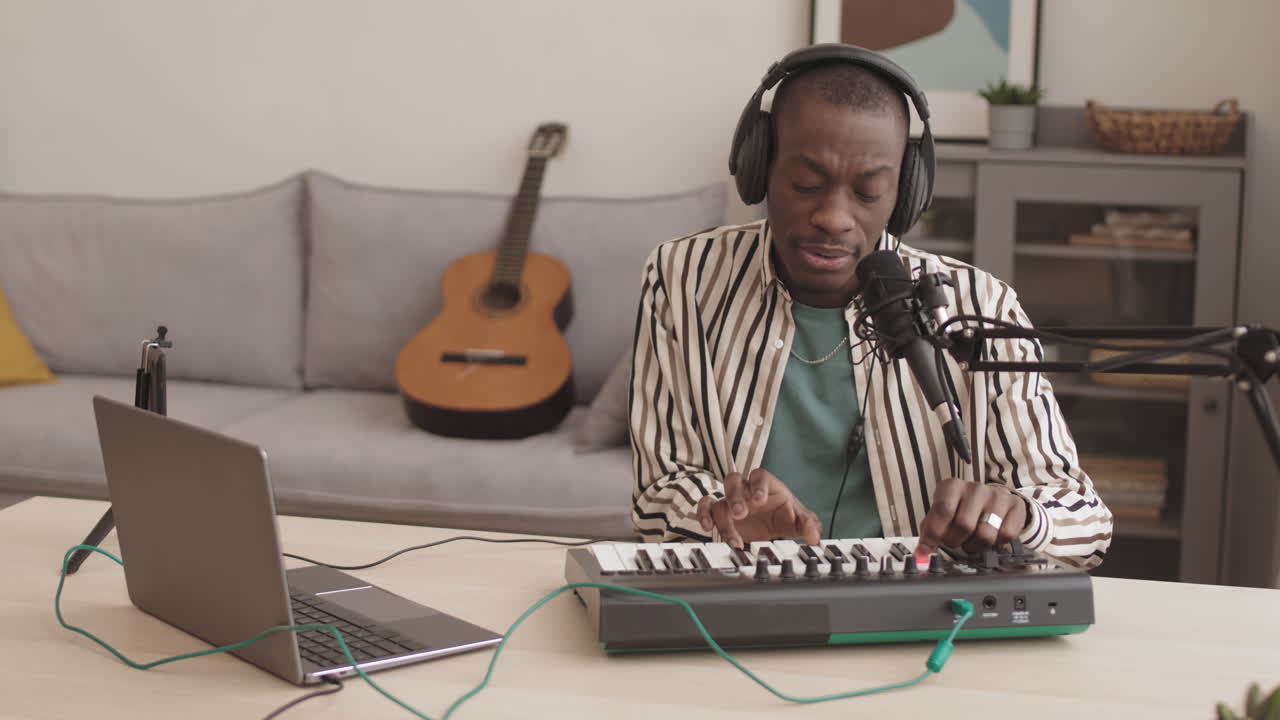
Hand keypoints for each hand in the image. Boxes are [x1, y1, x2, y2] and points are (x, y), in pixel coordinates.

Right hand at [695, 468, 821, 548]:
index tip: (759, 500)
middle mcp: (746, 490)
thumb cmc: (786, 519)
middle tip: (740, 515)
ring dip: (720, 514)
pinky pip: (706, 507)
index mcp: (766, 485)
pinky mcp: (720, 514)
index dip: (758, 485)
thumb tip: (814, 537)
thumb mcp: (799, 522)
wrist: (773, 533)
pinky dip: (704, 515)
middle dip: (735, 497)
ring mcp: (731, 501)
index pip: (759, 476)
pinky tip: (708, 528)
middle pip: (733, 481)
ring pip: (717, 497)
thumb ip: (808, 525)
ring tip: (731, 536)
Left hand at [916, 477, 1027, 555]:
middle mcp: (975, 488)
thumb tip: (921, 554)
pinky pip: (1005, 535)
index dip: (935, 533)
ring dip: (975, 545)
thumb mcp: (942, 514)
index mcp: (952, 486)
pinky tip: (990, 536)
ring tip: (971, 541)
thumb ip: (929, 531)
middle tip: (954, 542)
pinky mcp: (1016, 506)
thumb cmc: (961, 509)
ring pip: (985, 533)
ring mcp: (997, 496)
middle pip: (964, 525)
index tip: (928, 549)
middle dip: (955, 541)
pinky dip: (996, 543)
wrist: (994, 500)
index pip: (943, 510)